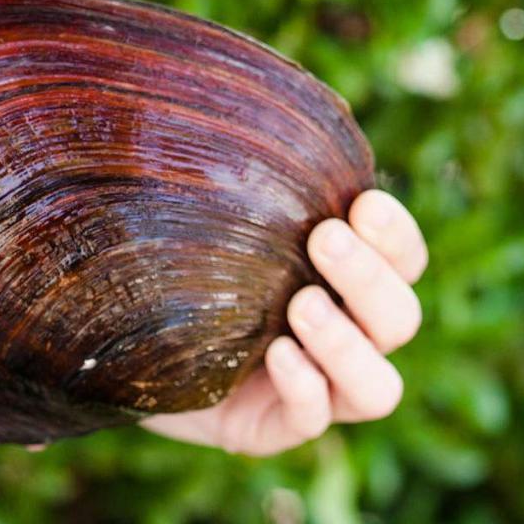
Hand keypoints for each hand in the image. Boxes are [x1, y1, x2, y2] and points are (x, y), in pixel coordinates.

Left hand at [144, 189, 426, 455]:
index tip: (362, 201)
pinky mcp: (271, 429)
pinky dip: (305, 388)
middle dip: (371, 278)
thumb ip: (234, 170)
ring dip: (349, 343)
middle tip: (323, 239)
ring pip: (378, 387)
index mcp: (341, 284)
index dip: (396, 236)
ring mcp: (313, 391)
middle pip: (402, 319)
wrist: (120, 342)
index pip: (402, 262)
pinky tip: (277, 355)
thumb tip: (247, 94)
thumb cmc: (173, 265)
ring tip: (301, 306)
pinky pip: (312, 420)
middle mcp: (341, 339)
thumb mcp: (198, 214)